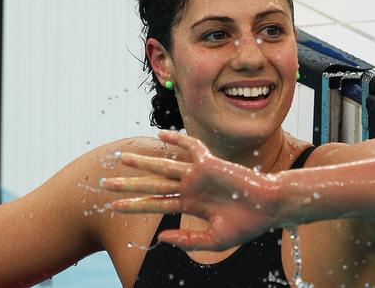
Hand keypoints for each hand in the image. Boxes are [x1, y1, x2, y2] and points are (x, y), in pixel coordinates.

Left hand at [102, 131, 283, 250]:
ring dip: (142, 162)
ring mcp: (198, 174)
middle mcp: (190, 188)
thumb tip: (160, 238)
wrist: (269, 208)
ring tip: (120, 157)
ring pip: (164, 167)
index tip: (113, 206)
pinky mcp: (209, 163)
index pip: (156, 203)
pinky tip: (160, 134)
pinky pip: (190, 147)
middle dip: (129, 184)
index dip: (134, 204)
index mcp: (191, 205)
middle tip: (105, 183)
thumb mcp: (213, 241)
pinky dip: (176, 139)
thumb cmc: (246, 225)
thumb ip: (187, 241)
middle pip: (153, 184)